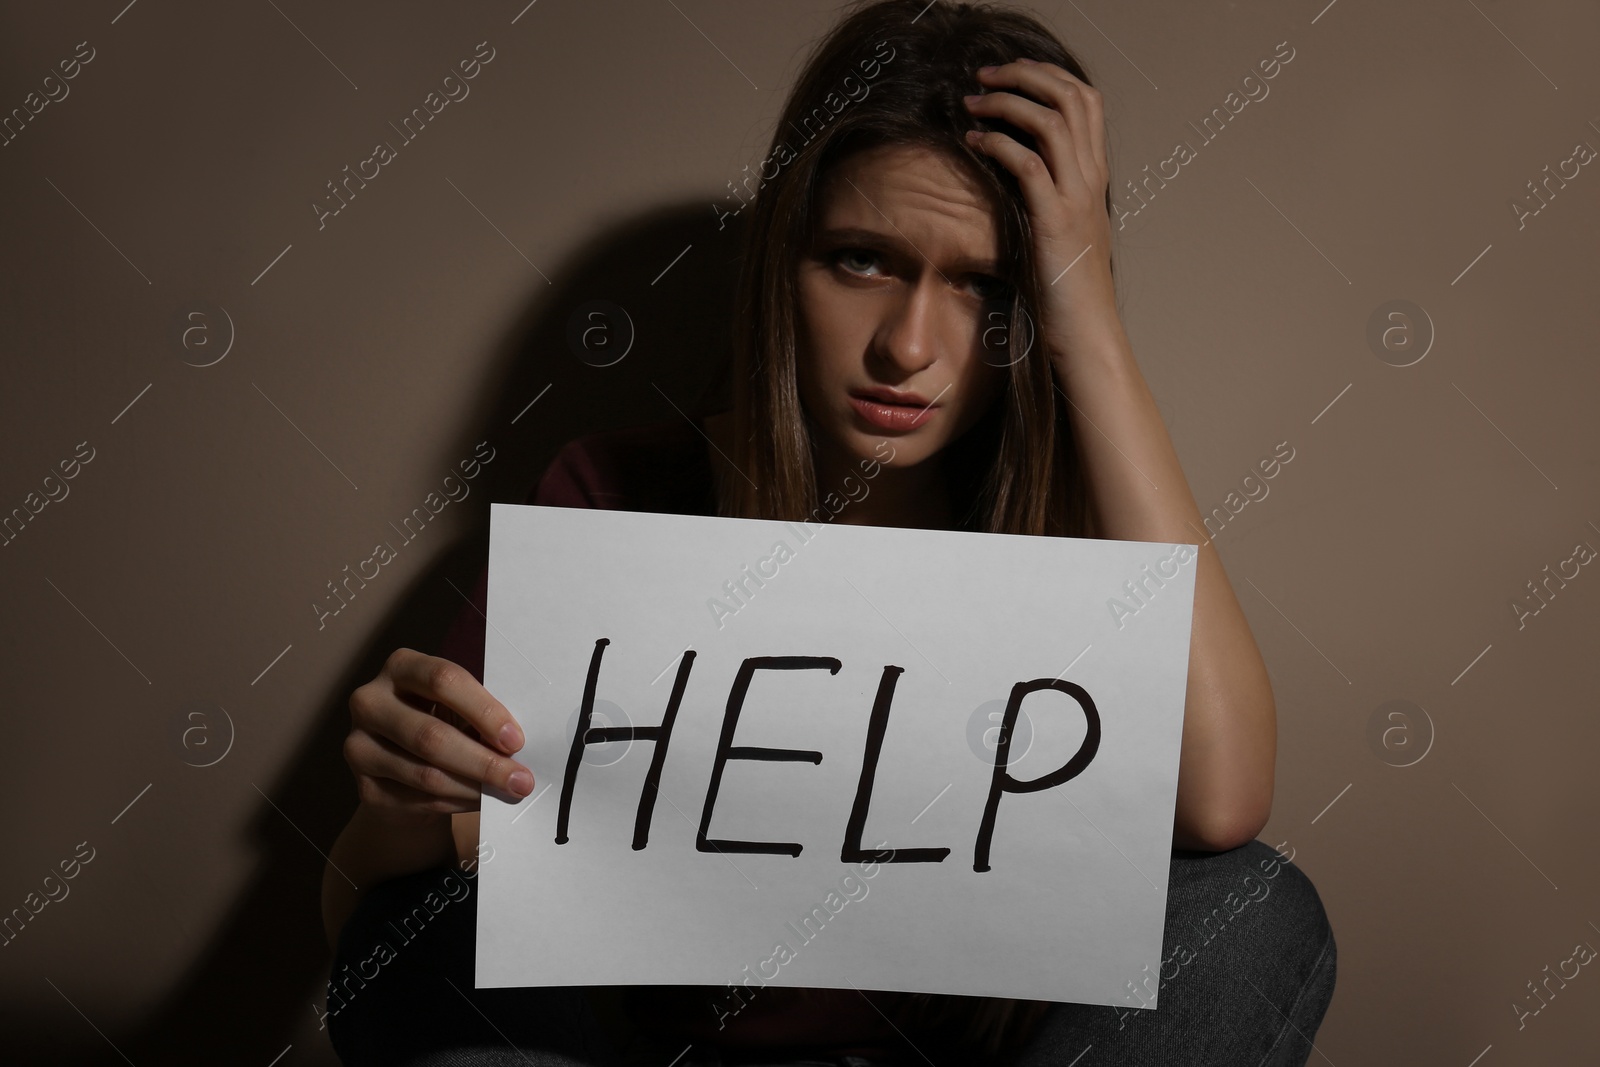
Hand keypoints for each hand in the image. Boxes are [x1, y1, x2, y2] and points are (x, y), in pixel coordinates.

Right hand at [344, 647, 532, 814]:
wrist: (402, 767)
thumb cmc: (443, 722)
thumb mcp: (458, 706)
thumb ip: (481, 715)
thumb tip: (515, 746)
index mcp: (401, 667)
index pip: (443, 680)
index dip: (483, 711)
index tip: (516, 740)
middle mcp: (370, 702)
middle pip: (431, 735)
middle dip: (484, 762)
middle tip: (520, 779)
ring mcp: (359, 746)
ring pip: (426, 775)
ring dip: (474, 788)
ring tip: (507, 792)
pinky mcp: (363, 787)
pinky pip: (418, 801)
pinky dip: (457, 803)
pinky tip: (480, 801)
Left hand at [963, 58, 1122, 380]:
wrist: (1086, 336)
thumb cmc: (1066, 295)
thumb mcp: (1061, 235)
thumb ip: (1047, 202)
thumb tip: (1014, 181)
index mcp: (1094, 179)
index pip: (1085, 102)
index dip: (1049, 76)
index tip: (1010, 75)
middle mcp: (1090, 181)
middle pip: (1071, 98)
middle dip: (1025, 76)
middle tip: (984, 76)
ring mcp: (1076, 200)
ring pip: (1051, 121)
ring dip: (1007, 102)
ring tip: (972, 102)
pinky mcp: (1054, 223)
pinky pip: (1027, 165)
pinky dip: (997, 143)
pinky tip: (972, 143)